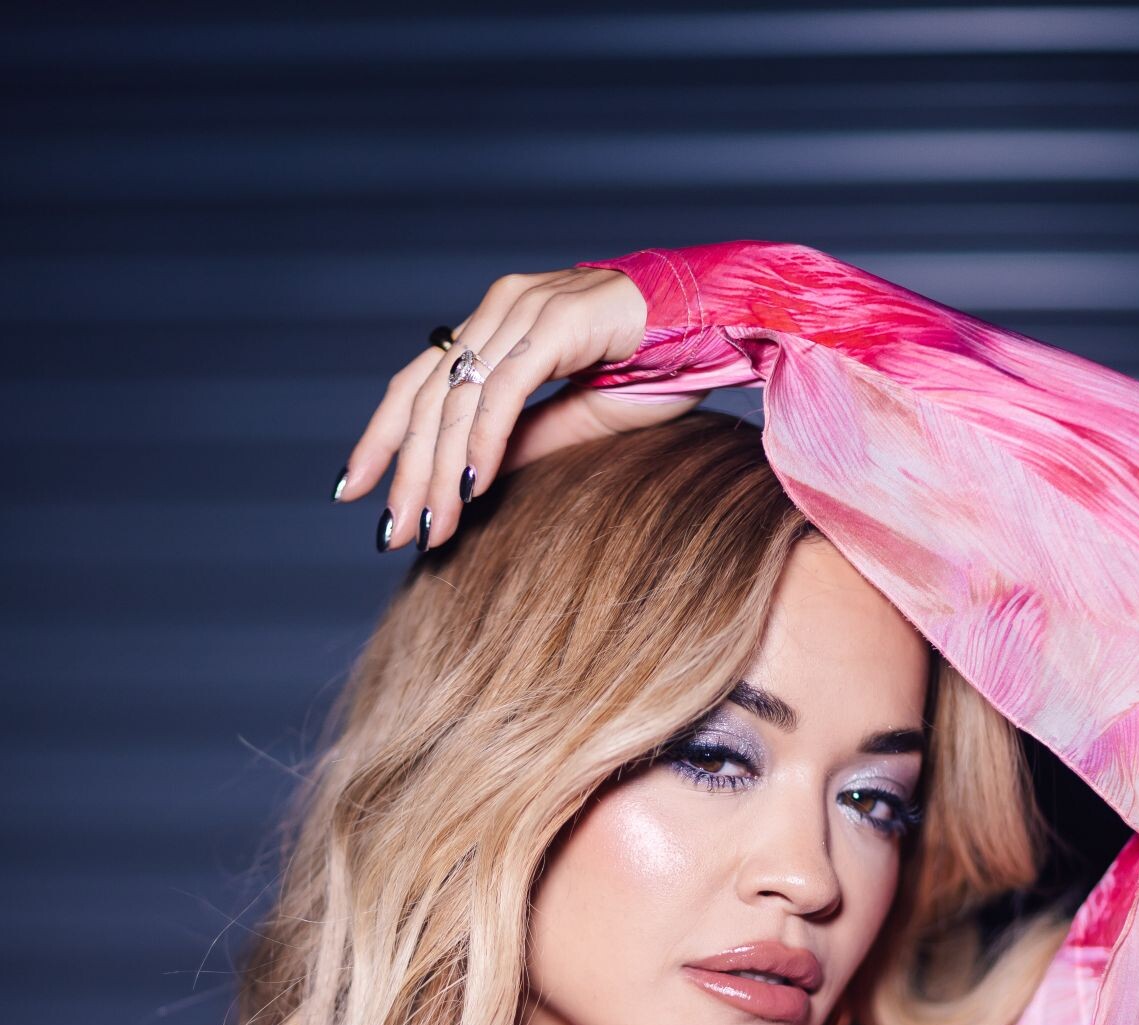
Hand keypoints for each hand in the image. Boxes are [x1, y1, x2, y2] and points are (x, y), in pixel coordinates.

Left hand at [333, 265, 702, 550]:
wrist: (715, 328)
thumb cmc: (652, 370)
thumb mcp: (571, 422)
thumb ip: (518, 444)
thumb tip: (466, 487)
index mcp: (494, 326)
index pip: (419, 383)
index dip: (382, 438)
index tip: (354, 489)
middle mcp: (499, 309)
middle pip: (427, 396)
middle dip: (404, 471)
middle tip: (390, 533)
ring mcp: (524, 308)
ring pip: (459, 398)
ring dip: (439, 470)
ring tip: (429, 526)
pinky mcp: (555, 320)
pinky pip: (504, 390)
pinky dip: (483, 442)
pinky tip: (471, 487)